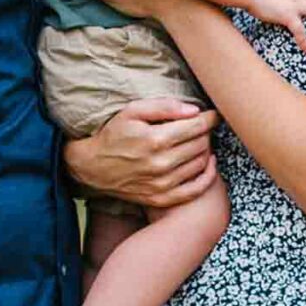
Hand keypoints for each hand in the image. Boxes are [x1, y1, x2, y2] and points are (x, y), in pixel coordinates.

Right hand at [66, 99, 218, 208]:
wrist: (93, 167)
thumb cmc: (114, 135)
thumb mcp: (132, 111)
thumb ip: (164, 106)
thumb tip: (194, 110)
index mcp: (156, 139)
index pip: (197, 126)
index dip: (210, 118)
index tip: (212, 114)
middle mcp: (162, 163)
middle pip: (202, 143)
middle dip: (205, 132)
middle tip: (198, 126)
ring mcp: (163, 184)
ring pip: (202, 163)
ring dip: (205, 150)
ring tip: (196, 141)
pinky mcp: (162, 198)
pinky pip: (196, 189)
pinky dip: (208, 175)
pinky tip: (208, 163)